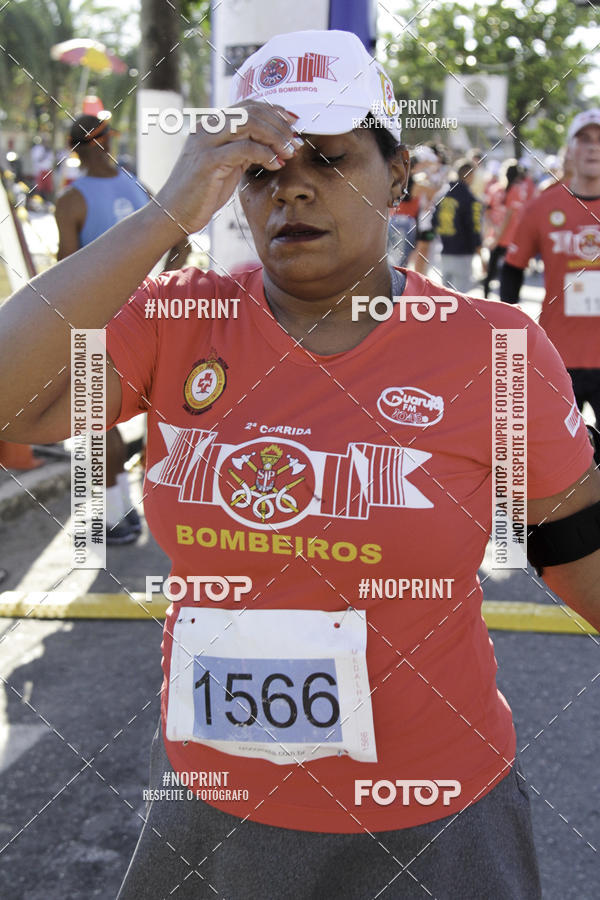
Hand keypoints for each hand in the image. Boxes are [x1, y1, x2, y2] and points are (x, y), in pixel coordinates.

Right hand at [153, 102, 301, 234]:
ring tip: (290, 152)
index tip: (294, 123)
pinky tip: (276, 164)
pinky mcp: (208, 161)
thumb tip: (270, 144)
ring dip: (276, 137)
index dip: (274, 111)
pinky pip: (244, 149)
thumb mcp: (227, 166)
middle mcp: (207, 127)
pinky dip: (266, 154)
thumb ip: (243, 151)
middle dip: (280, 125)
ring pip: (250, 124)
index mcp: (212, 125)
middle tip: (296, 142)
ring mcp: (206, 142)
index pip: (248, 105)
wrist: (173, 214)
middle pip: (252, 110)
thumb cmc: (201, 194)